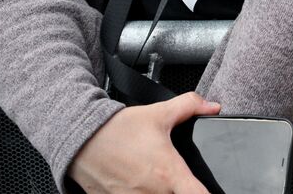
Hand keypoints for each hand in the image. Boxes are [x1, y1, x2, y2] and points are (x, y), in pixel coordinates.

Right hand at [67, 93, 220, 193]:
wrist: (80, 138)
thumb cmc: (118, 129)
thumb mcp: (159, 113)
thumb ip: (189, 107)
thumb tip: (211, 106)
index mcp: (168, 174)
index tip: (208, 189)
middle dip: (176, 185)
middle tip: (165, 169)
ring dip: (155, 189)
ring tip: (147, 171)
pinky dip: (136, 191)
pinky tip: (132, 177)